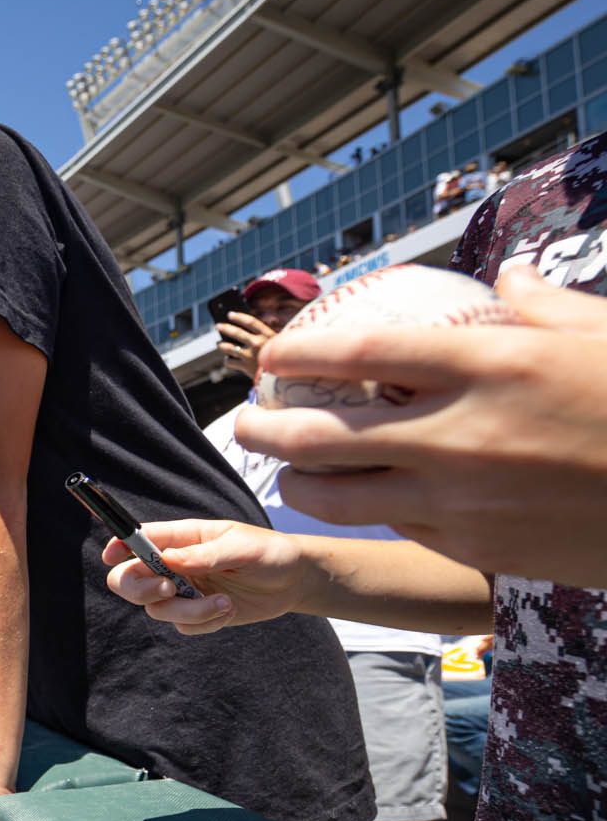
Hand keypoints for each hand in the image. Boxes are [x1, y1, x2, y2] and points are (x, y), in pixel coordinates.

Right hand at [100, 518, 305, 634]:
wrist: (294, 581)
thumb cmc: (268, 553)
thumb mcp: (240, 548)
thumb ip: (203, 555)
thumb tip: (167, 561)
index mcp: (181, 539)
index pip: (138, 540)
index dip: (119, 546)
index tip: (112, 556)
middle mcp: (174, 565)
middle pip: (129, 580)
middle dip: (141, 589)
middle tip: (168, 590)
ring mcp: (183, 591)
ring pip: (157, 609)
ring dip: (189, 611)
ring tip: (225, 603)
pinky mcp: (196, 614)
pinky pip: (182, 627)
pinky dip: (205, 623)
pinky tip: (228, 611)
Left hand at [216, 310, 277, 374]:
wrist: (282, 378)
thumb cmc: (281, 359)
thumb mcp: (278, 344)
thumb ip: (264, 337)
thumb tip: (244, 332)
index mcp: (268, 336)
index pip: (251, 322)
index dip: (239, 317)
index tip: (230, 314)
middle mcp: (258, 343)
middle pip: (237, 333)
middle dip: (225, 328)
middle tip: (217, 326)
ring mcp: (250, 355)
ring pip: (229, 348)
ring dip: (221, 345)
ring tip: (219, 344)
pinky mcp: (245, 367)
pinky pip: (230, 361)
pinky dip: (227, 360)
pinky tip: (227, 359)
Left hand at [235, 267, 606, 588]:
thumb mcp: (598, 337)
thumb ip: (539, 305)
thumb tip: (507, 275)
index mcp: (487, 365)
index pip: (359, 353)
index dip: (299, 353)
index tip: (273, 356)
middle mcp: (458, 432)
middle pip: (321, 435)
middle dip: (267, 429)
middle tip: (249, 422)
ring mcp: (460, 497)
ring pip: (338, 498)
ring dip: (300, 484)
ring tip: (289, 471)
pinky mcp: (472, 545)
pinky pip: (394, 527)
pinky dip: (367, 513)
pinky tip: (360, 502)